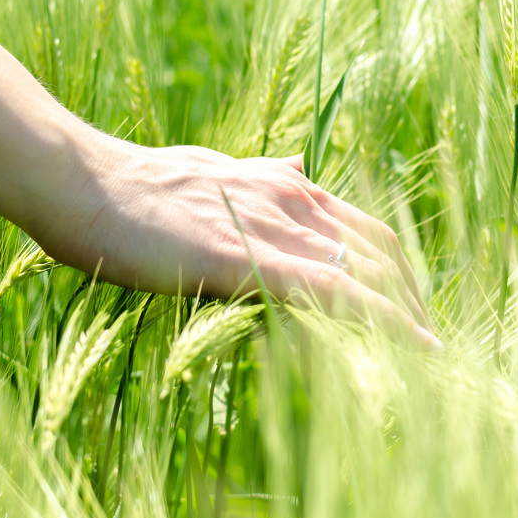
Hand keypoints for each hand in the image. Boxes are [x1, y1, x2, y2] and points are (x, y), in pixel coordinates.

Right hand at [35, 137, 441, 350]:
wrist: (87, 184)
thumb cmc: (136, 186)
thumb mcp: (214, 169)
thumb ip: (262, 175)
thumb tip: (300, 165)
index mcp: (281, 182)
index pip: (362, 224)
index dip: (394, 264)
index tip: (410, 298)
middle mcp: (290, 197)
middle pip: (378, 248)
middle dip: (411, 293)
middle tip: (428, 336)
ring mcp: (273, 227)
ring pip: (366, 270)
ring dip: (406, 312)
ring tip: (430, 351)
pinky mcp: (249, 260)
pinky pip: (334, 291)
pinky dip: (383, 318)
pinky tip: (413, 345)